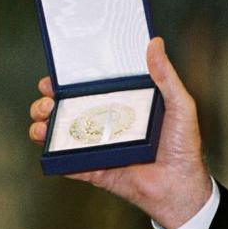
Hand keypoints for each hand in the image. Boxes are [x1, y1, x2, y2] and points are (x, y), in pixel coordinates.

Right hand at [28, 37, 212, 228]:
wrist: (179, 184)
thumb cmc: (184, 144)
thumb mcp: (180, 103)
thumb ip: (166, 75)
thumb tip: (155, 43)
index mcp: (125, 105)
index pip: (92, 88)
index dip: (71, 81)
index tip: (56, 75)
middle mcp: (108, 124)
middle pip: (69, 109)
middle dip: (49, 101)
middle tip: (48, 98)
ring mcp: (99, 147)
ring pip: (61, 134)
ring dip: (43, 124)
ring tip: (44, 117)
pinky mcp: (93, 169)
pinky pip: (66, 162)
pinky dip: (52, 153)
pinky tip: (48, 142)